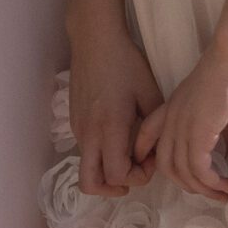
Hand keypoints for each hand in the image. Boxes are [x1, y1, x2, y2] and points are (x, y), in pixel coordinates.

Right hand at [69, 21, 163, 196]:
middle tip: (135, 171)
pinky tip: (118, 134)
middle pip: (91, 183)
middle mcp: (89, 133)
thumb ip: (153, 129)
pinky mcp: (74, 121)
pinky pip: (86, 149)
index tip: (150, 159)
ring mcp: (78, 128)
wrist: (94, 40)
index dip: (137, 177)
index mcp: (109, 127)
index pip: (116, 174)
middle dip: (114, 187)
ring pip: (87, 167)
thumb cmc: (125, 64)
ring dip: (108, 170)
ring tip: (128, 152)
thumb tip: (153, 150)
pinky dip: (102, 154)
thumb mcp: (150, 95)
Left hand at [134, 42, 227, 201]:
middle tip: (210, 191)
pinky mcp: (199, 132)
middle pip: (166, 165)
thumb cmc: (225, 75)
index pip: (146, 138)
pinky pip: (198, 168)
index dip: (150, 158)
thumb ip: (211, 127)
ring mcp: (182, 127)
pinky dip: (212, 182)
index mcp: (168, 111)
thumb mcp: (210, 105)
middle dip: (187, 184)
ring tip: (223, 194)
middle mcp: (170, 121)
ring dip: (204, 189)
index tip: (175, 175)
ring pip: (182, 171)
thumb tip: (225, 150)